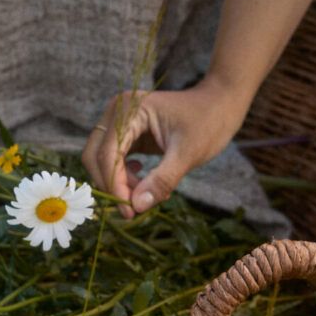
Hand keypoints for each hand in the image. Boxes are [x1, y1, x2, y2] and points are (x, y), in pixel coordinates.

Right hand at [82, 80, 248, 218]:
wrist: (220, 103)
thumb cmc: (209, 122)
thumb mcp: (188, 154)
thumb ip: (162, 180)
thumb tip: (137, 207)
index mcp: (129, 110)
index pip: (108, 155)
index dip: (115, 186)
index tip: (130, 213)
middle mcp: (116, 112)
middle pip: (95, 157)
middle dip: (112, 185)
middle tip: (134, 208)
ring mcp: (117, 121)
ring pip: (100, 160)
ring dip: (117, 182)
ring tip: (146, 192)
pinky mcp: (123, 131)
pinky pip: (111, 158)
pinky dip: (122, 175)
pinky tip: (144, 178)